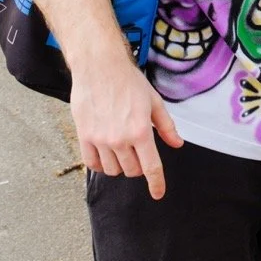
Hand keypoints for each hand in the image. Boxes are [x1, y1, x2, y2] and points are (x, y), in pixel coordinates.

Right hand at [70, 59, 183, 199]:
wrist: (99, 67)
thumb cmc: (129, 82)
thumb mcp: (154, 102)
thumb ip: (166, 126)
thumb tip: (177, 144)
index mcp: (141, 131)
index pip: (151, 167)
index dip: (156, 183)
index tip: (158, 194)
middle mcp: (120, 139)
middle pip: (132, 170)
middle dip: (140, 166)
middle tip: (140, 151)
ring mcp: (100, 140)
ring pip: (113, 170)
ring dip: (121, 165)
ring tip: (123, 148)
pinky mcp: (84, 137)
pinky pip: (92, 164)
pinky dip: (101, 164)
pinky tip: (106, 153)